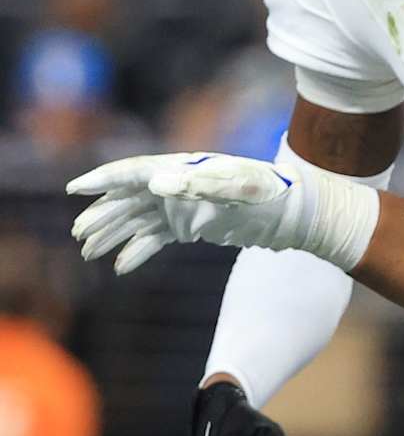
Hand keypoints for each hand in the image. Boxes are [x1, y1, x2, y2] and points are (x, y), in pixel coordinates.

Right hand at [69, 152, 376, 273]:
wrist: (297, 211)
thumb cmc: (269, 193)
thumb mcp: (236, 187)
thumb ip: (196, 184)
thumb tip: (155, 183)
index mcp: (183, 169)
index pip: (134, 172)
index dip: (102, 180)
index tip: (74, 189)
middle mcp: (180, 184)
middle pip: (130, 199)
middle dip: (103, 215)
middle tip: (78, 235)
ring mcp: (187, 205)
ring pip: (140, 219)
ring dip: (115, 234)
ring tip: (89, 253)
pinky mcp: (197, 225)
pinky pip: (159, 237)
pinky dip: (139, 250)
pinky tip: (121, 267)